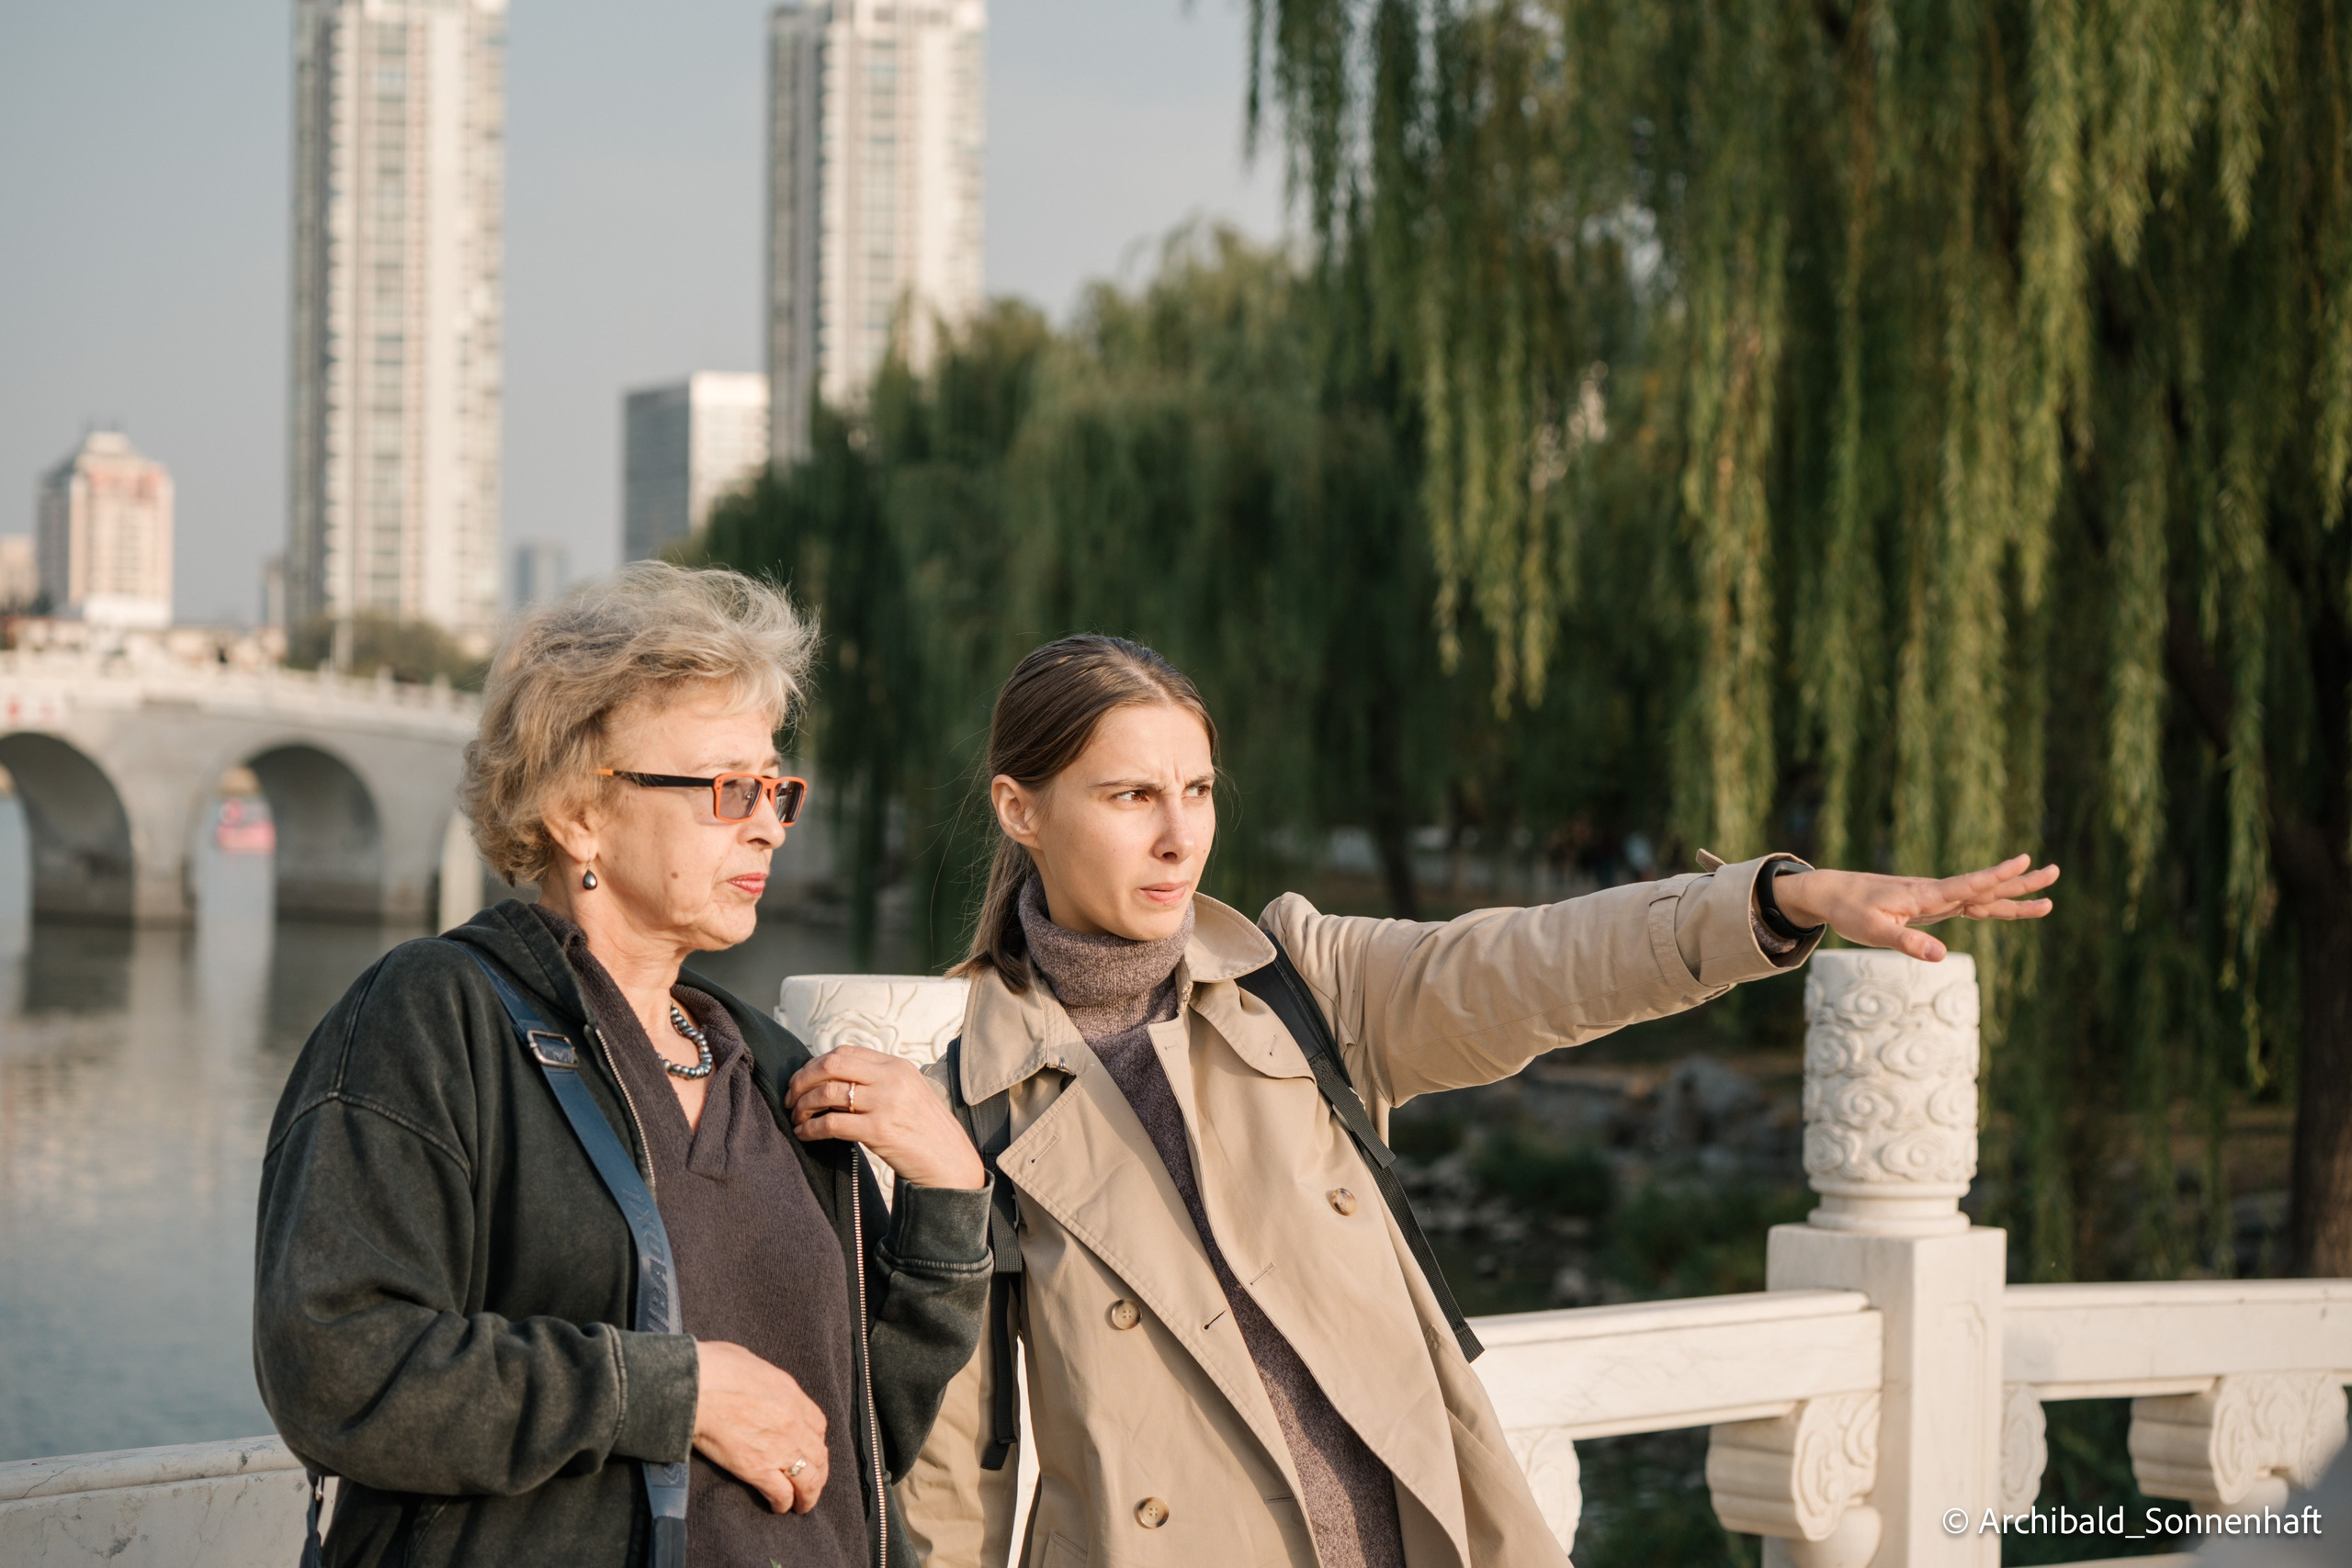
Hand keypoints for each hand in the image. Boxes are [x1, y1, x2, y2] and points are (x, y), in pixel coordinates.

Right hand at [692, 1341, 828, 1513]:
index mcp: (791, 1395)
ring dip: (808, 1495)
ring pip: (809, 1479)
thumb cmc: (713, 1367)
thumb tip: (755, 1383)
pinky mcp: (758, 1469)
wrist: (694, 1387)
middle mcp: (793, 1423)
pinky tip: (779, 1507)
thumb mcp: (750, 1362)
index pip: (818, 1425)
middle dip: (818, 1472)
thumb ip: (762, 1380)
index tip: (808, 1450)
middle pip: (819, 1455)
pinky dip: (784, 1503)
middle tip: (811, 1483)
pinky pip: (782, 1493)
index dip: (815, 1441)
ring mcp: (778, 1448)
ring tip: (802, 1504)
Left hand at [786, 1046, 986, 1189]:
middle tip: (790, 1098)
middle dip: (802, 1080)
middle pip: (831, 1065)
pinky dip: (810, 1129)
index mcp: (897, 1066)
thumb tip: (832, 1080)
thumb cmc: (924, 1131)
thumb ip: (877, 1081)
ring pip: (826, 1093)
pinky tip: (804, 1135)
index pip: (845, 1052)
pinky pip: (831, 1123)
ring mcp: (886, 1103)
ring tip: (797, 1118)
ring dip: (803, 1106)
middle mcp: (891, 1079)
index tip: (802, 1081)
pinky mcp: (879, 1131)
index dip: (816, 1064)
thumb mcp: (907, 1093)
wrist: (950, 1162)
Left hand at [1771, 854, 2058, 961]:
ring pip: (1982, 897)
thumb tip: (1942, 956)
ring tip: (2048, 898)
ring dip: (2013, 896)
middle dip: (2020, 882)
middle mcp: (1935, 892)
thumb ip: (1908, 943)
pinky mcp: (1931, 905)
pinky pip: (1968, 905)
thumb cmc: (1851, 911)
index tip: (2025, 860)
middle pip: (1985, 888)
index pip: (1968, 885)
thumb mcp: (1874, 932)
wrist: (1832, 893)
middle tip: (2056, 872)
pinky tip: (2007, 906)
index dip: (1996, 875)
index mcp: (1924, 895)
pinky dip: (1991, 905)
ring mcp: (1935, 898)